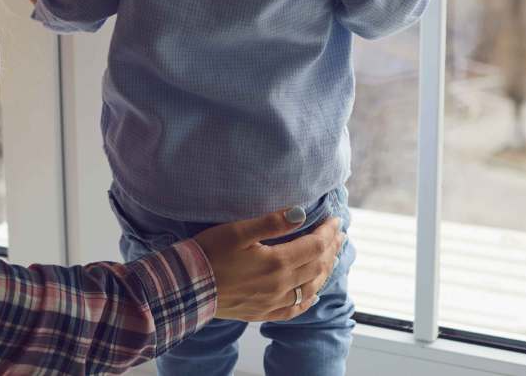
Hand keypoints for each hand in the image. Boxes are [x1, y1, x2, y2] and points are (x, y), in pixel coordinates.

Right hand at [193, 210, 344, 321]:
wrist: (186, 287)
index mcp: (277, 262)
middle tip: (339, 234)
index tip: (335, 220)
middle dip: (331, 249)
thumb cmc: (209, 253)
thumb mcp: (238, 230)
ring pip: (309, 288)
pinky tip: (312, 294)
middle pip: (317, 267)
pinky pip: (293, 310)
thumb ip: (271, 222)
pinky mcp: (261, 313)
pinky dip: (307, 300)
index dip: (328, 232)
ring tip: (332, 257)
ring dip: (325, 271)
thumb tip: (300, 213)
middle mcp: (280, 286)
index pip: (314, 246)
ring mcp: (272, 302)